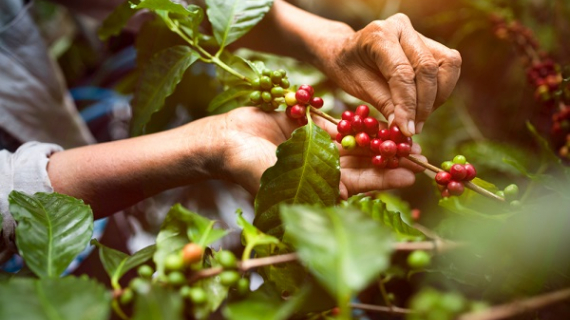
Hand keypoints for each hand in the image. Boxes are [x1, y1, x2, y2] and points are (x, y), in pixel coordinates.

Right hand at [218, 107, 424, 197]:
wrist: (224, 140)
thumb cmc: (244, 165)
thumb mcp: (276, 178)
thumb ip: (309, 185)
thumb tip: (345, 195)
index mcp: (317, 187)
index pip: (357, 184)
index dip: (384, 180)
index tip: (410, 175)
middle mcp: (321, 169)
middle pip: (362, 164)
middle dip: (389, 160)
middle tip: (419, 154)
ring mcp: (316, 147)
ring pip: (354, 143)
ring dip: (378, 139)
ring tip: (405, 134)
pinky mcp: (309, 128)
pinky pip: (338, 124)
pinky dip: (356, 122)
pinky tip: (378, 118)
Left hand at [317, 13, 461, 135]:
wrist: (345, 52)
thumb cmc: (348, 68)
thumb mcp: (358, 87)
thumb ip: (384, 103)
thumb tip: (405, 128)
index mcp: (379, 34)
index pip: (402, 73)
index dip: (408, 104)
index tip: (407, 130)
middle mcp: (402, 28)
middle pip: (428, 68)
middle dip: (424, 104)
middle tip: (413, 128)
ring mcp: (418, 33)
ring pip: (447, 65)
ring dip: (437, 97)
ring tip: (418, 118)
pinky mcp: (430, 43)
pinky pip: (448, 66)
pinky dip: (440, 90)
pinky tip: (423, 106)